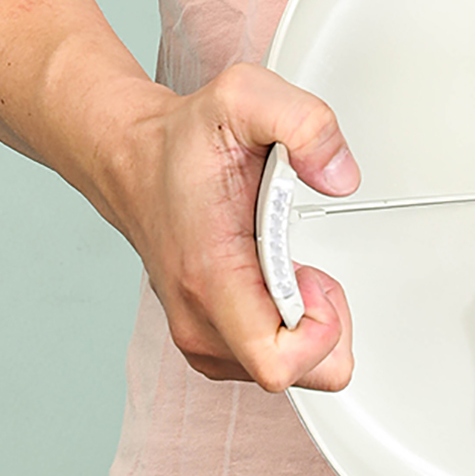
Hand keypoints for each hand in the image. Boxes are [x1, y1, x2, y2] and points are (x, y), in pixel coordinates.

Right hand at [110, 63, 359, 393]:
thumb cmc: (183, 142)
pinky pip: (270, 362)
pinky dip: (289, 329)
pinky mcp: (206, 339)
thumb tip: (342, 176)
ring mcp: (201, 335)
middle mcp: (201, 320)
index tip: (315, 275)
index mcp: (213, 277)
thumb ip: (307, 123)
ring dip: (307, 325)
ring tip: (288, 266)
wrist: (132, 158)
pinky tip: (277, 279)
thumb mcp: (248, 98)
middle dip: (324, 325)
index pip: (278, 363)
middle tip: (308, 269)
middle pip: (294, 376)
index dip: (321, 329)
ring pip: (286, 373)